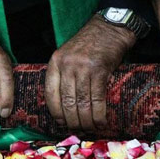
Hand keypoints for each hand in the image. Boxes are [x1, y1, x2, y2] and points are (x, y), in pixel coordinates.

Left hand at [45, 16, 134, 131]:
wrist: (109, 28)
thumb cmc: (89, 45)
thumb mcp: (68, 56)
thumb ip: (64, 75)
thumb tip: (65, 107)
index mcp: (55, 62)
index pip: (50, 93)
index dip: (56, 112)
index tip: (61, 123)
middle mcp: (67, 65)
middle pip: (66, 101)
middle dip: (72, 120)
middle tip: (77, 130)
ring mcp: (83, 67)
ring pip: (82, 102)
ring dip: (86, 120)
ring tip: (90, 129)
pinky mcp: (100, 70)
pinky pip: (97, 98)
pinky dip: (99, 114)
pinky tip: (101, 121)